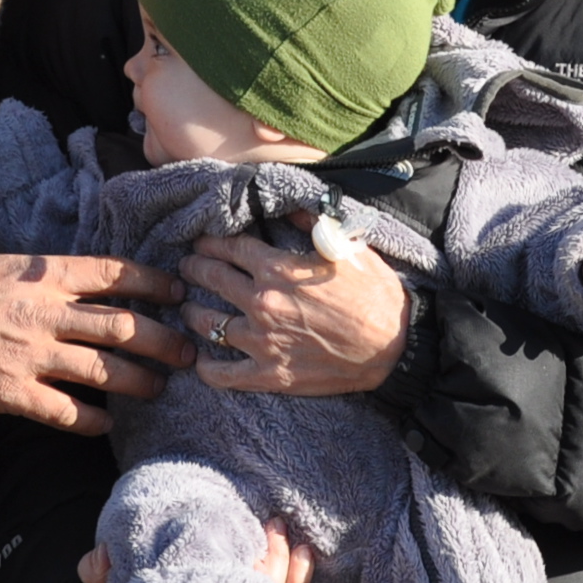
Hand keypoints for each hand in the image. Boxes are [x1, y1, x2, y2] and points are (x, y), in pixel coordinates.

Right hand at [0, 254, 192, 430]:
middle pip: (122, 325)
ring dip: (139, 381)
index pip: (112, 274)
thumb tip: (86, 281)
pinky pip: (65, 411)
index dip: (154, 283)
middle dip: (163, 339)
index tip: (179, 292)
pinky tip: (106, 424)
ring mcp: (29, 355)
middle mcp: (43, 313)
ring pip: (103, 370)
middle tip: (188, 351)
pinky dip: (92, 420)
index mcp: (41, 276)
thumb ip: (44, 277)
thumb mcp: (1, 268)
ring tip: (160, 388)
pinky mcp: (11, 393)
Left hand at [178, 228, 409, 394]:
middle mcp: (262, 303)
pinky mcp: (269, 375)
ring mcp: (262, 342)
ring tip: (189, 307)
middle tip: (187, 266)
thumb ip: (312, 223)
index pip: (229, 247)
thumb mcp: (347, 248)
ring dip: (192, 312)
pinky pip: (221, 373)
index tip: (203, 241)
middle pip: (211, 278)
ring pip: (207, 324)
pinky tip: (202, 358)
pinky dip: (205, 366)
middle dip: (194, 268)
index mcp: (278, 269)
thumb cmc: (375, 293)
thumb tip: (288, 207)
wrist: (394, 346)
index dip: (211, 241)